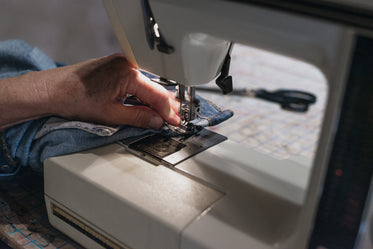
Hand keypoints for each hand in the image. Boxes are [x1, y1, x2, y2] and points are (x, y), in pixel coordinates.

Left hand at [0, 53, 179, 129]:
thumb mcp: (111, 114)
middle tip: (176, 117)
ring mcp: (120, 63)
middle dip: (165, 105)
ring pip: (145, 84)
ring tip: (165, 112)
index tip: (176, 121)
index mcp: (129, 74)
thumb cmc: (75, 99)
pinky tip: (147, 102)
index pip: (157, 96)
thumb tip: (156, 121)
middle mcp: (126, 64)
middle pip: (154, 88)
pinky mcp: (114, 66)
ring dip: (154, 99)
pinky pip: (135, 81)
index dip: (168, 112)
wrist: (52, 89)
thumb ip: (138, 117)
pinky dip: (142, 93)